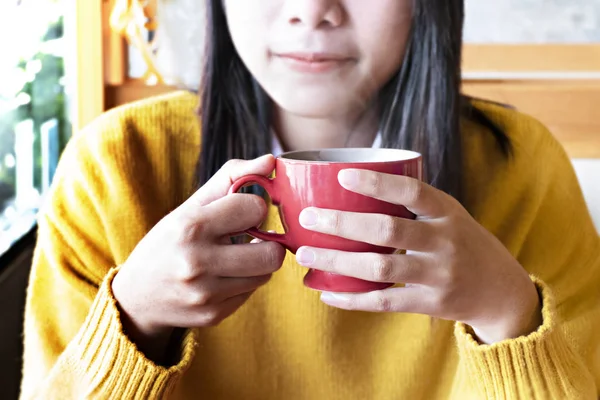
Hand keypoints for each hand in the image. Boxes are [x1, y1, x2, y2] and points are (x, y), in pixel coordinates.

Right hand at [112, 155, 285, 360]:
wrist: (135, 297)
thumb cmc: (168, 242)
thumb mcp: (191, 206)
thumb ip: (231, 178)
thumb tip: (270, 160)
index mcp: (190, 226)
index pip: (254, 208)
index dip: (253, 207)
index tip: (241, 212)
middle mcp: (196, 262)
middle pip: (271, 253)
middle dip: (268, 242)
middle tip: (253, 238)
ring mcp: (205, 294)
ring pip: (265, 274)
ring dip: (257, 263)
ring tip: (235, 256)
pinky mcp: (213, 315)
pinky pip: (250, 293)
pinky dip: (244, 282)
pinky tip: (223, 276)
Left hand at [295, 169, 541, 343]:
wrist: (502, 290)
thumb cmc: (463, 243)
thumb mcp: (449, 214)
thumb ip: (414, 203)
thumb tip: (354, 184)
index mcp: (447, 211)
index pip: (412, 190)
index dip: (377, 182)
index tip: (343, 175)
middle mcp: (445, 241)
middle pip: (387, 229)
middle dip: (342, 223)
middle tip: (308, 217)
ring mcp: (440, 274)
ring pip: (380, 268)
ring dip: (337, 262)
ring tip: (305, 256)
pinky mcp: (433, 303)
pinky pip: (385, 302)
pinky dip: (353, 299)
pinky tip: (327, 294)